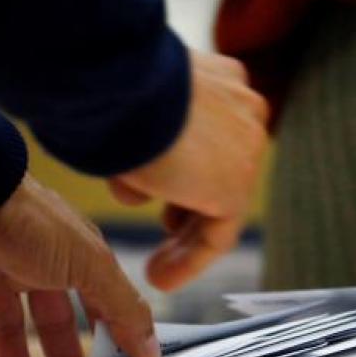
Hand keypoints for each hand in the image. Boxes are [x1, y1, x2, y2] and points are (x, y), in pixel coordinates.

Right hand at [109, 50, 268, 291]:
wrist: (121, 81)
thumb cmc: (109, 85)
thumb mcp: (130, 107)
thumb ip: (143, 138)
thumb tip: (139, 183)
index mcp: (222, 79)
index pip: (212, 134)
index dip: (187, 167)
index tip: (164, 191)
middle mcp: (242, 108)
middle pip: (220, 169)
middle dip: (190, 205)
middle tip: (169, 228)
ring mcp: (245, 147)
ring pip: (219, 202)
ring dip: (185, 238)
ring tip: (159, 268)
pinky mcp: (235, 185)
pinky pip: (218, 232)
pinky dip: (190, 257)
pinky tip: (162, 277)